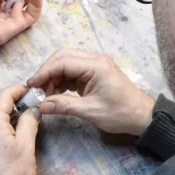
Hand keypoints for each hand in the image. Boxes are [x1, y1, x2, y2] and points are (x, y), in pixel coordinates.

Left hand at [0, 84, 41, 174]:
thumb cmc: (12, 172)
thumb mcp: (25, 146)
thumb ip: (29, 122)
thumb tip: (33, 109)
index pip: (4, 94)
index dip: (18, 89)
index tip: (32, 91)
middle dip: (12, 97)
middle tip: (29, 100)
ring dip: (5, 107)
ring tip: (23, 112)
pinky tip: (10, 126)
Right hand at [27, 49, 155, 135]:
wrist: (142, 116)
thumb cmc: (120, 113)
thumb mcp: (91, 111)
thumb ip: (64, 106)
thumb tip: (41, 106)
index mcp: (95, 65)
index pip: (63, 62)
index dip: (44, 72)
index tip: (31, 85)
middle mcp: (93, 59)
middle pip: (62, 57)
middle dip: (46, 72)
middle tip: (35, 89)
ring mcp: (93, 65)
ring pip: (65, 63)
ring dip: (52, 77)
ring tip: (44, 94)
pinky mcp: (92, 72)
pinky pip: (70, 71)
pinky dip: (60, 80)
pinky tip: (54, 93)